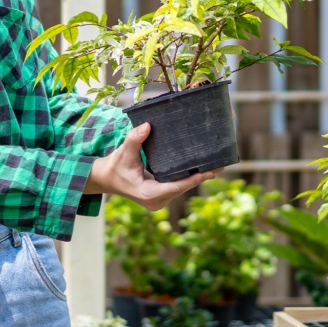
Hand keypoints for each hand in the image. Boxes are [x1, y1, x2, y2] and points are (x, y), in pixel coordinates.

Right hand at [84, 123, 216, 208]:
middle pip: (183, 188)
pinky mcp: (161, 196)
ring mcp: (160, 200)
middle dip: (201, 177)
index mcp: (149, 194)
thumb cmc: (115, 166)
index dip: (193, 180)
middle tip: (221, 165)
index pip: (176, 187)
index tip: (209, 173)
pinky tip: (204, 169)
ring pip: (182, 188)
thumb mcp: (124, 153)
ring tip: (218, 166)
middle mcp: (157, 201)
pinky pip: (179, 186)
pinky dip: (190, 178)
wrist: (106, 178)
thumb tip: (147, 126)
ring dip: (198, 178)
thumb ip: (134, 140)